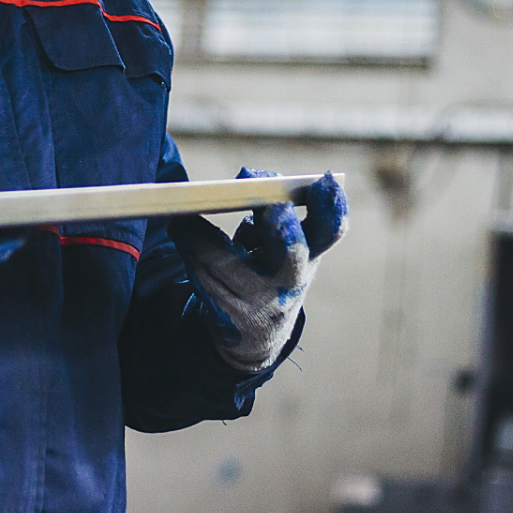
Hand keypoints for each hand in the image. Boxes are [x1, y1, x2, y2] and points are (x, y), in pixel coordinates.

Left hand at [167, 169, 346, 371]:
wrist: (255, 333)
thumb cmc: (268, 268)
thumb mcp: (278, 242)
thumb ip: (270, 210)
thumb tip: (247, 179)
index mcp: (311, 254)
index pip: (331, 229)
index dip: (331, 206)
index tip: (323, 180)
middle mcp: (292, 281)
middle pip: (292, 255)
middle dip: (282, 228)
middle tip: (270, 205)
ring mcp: (263, 302)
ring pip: (229, 262)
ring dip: (204, 237)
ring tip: (183, 215)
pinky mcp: (230, 316)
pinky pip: (205, 277)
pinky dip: (191, 249)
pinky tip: (180, 231)